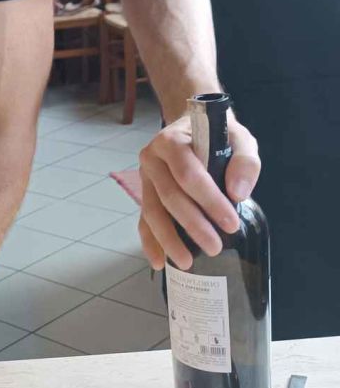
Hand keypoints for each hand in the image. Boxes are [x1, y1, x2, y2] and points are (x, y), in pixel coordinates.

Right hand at [137, 112, 259, 269]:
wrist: (191, 125)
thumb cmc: (216, 133)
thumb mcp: (239, 137)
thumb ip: (245, 161)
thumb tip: (238, 193)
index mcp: (171, 142)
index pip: (188, 174)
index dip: (209, 201)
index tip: (230, 223)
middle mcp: (151, 159)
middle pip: (169, 197)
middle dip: (192, 225)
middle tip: (214, 247)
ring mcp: (145, 177)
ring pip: (152, 212)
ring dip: (168, 239)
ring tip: (187, 262)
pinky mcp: (145, 193)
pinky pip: (143, 219)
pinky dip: (149, 242)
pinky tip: (158, 262)